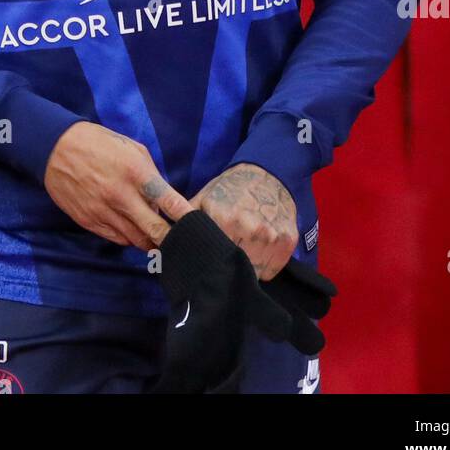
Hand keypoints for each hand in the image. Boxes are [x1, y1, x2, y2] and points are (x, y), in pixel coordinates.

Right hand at [44, 121, 192, 251]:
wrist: (56, 148)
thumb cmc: (98, 143)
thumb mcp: (131, 148)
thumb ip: (150, 174)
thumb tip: (161, 200)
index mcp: (136, 172)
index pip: (169, 201)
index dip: (186, 218)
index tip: (198, 227)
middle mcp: (121, 196)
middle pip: (155, 230)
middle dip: (172, 240)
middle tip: (182, 244)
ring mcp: (104, 212)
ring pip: (136, 240)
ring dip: (151, 242)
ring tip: (160, 240)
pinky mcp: (90, 222)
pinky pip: (117, 239)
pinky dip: (130, 239)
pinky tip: (136, 234)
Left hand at [189, 163, 297, 280]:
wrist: (267, 174)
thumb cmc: (229, 190)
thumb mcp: (203, 200)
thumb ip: (183, 222)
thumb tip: (162, 245)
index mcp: (225, 220)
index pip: (212, 260)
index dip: (208, 264)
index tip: (207, 264)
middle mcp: (250, 230)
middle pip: (233, 270)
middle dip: (226, 268)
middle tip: (224, 259)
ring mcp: (272, 238)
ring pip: (254, 274)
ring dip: (247, 268)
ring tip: (242, 250)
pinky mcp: (288, 242)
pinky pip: (271, 271)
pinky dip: (264, 266)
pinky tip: (259, 250)